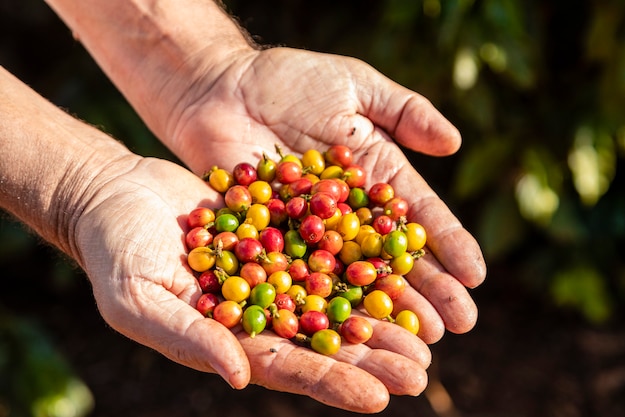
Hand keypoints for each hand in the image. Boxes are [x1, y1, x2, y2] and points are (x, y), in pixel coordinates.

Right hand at [74, 155, 430, 412]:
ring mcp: (274, 270)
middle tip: (421, 372)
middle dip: (372, 358)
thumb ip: (188, 338)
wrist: (116, 195)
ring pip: (335, 296)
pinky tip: (398, 262)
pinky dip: (360, 255)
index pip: (289, 368)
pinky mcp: (279, 230)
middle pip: (323, 339)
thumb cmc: (115, 254)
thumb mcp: (139, 299)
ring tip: (426, 331)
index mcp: (230, 339)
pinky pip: (325, 245)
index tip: (380, 398)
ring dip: (378, 313)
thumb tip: (237, 377)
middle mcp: (260, 310)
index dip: (333, 384)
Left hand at [166, 47, 486, 342]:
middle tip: (457, 327)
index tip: (476, 276)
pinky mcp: (268, 241)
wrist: (221, 87)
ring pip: (351, 275)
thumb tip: (456, 144)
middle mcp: (348, 213)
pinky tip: (344, 329)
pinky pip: (298, 274)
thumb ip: (405, 112)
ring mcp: (309, 232)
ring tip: (413, 341)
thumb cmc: (290, 80)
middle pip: (390, 256)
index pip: (418, 216)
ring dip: (381, 308)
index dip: (448, 245)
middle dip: (425, 291)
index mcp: (375, 176)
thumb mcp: (356, 86)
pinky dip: (319, 301)